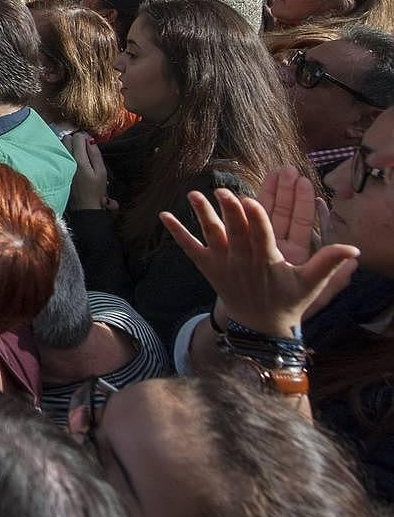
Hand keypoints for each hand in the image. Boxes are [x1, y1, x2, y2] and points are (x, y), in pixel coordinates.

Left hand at [62, 132, 114, 210]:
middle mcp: (67, 161)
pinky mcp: (57, 170)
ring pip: (61, 145)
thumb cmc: (95, 191)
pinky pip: (58, 155)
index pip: (77, 137)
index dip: (85, 137)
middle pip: (66, 138)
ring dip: (69, 146)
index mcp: (79, 161)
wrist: (84, 207)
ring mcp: (60, 165)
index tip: (90, 144)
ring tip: (78, 154)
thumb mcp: (101, 172)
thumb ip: (95, 154)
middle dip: (75, 140)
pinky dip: (64, 153)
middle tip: (83, 147)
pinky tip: (71, 160)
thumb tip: (90, 140)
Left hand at [159, 187, 358, 336]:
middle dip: (230, 211)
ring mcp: (222, 264)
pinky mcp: (207, 266)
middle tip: (225, 191)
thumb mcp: (310, 284)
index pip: (261, 236)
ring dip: (202, 215)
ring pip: (211, 236)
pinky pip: (189, 248)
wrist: (259, 326)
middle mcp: (242, 261)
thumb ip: (329, 264)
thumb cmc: (288, 299)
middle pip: (235, 232)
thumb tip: (354, 250)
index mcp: (267, 261)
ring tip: (193, 194)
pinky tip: (163, 215)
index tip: (250, 200)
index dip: (255, 219)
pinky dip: (176, 233)